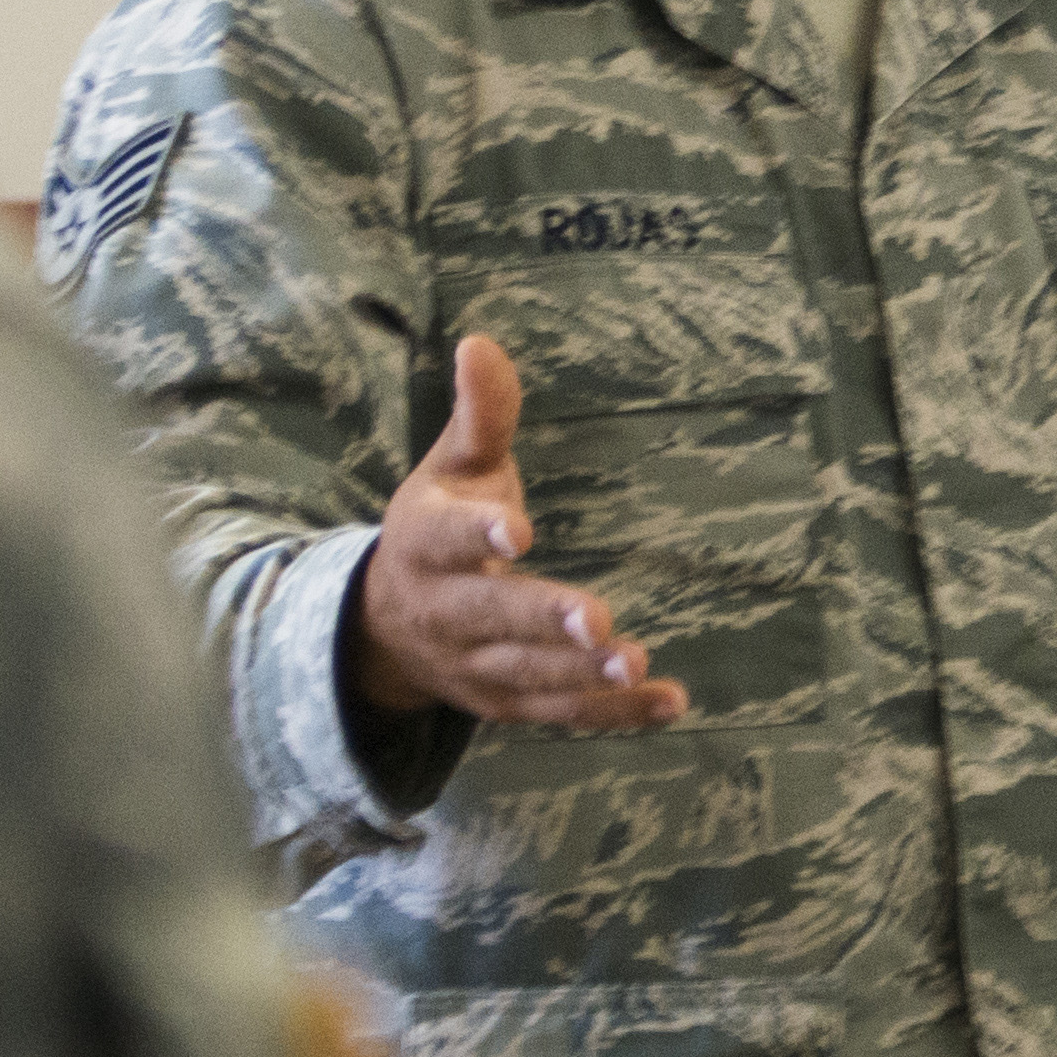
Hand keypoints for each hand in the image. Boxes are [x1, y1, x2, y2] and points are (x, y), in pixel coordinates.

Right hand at [341, 331, 689, 731]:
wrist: (386, 627)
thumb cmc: (438, 527)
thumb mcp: (451, 467)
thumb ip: (478, 415)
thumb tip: (481, 343)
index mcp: (423, 543)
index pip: (446, 539)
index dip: (478, 535)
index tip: (518, 530)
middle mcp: (444, 610)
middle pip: (492, 617)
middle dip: (541, 618)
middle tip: (593, 618)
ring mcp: (475, 665)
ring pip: (529, 673)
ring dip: (581, 672)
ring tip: (634, 662)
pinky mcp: (509, 702)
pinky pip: (562, 712)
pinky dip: (614, 714)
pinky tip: (670, 701)